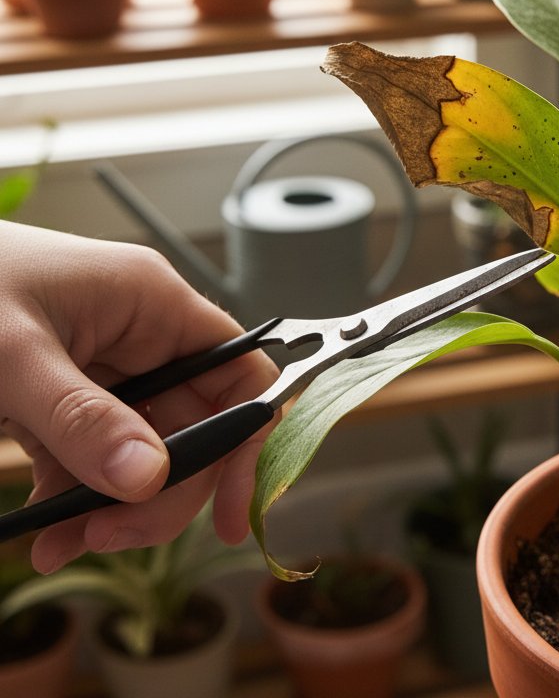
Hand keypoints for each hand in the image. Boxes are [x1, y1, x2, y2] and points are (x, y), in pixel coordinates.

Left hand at [0, 221, 278, 573]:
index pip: (241, 373)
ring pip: (146, 450)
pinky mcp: (70, 396)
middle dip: (162, 490)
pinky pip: (98, 455)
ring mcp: (108, 369)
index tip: (230, 510)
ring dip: (114, 506)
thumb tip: (146, 480)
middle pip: (194, 427)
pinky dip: (79, 499)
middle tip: (111, 535)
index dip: (247, 440)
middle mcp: (143, 336)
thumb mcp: (12, 355)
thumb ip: (81, 418)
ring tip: (64, 541)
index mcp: (153, 304)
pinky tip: (47, 528)